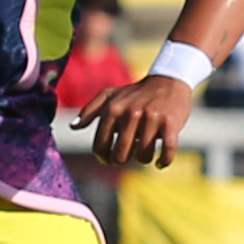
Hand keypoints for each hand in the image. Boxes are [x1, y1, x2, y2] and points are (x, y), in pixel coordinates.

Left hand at [77, 74, 197, 168]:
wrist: (168, 81)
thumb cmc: (135, 93)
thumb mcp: (110, 96)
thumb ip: (90, 111)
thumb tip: (73, 127)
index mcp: (113, 109)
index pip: (100, 146)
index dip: (104, 157)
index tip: (110, 158)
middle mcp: (131, 113)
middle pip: (120, 155)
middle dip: (123, 159)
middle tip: (128, 155)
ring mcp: (151, 118)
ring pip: (143, 155)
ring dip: (145, 159)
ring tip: (146, 154)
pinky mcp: (170, 122)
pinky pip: (167, 150)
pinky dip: (163, 161)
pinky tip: (160, 162)